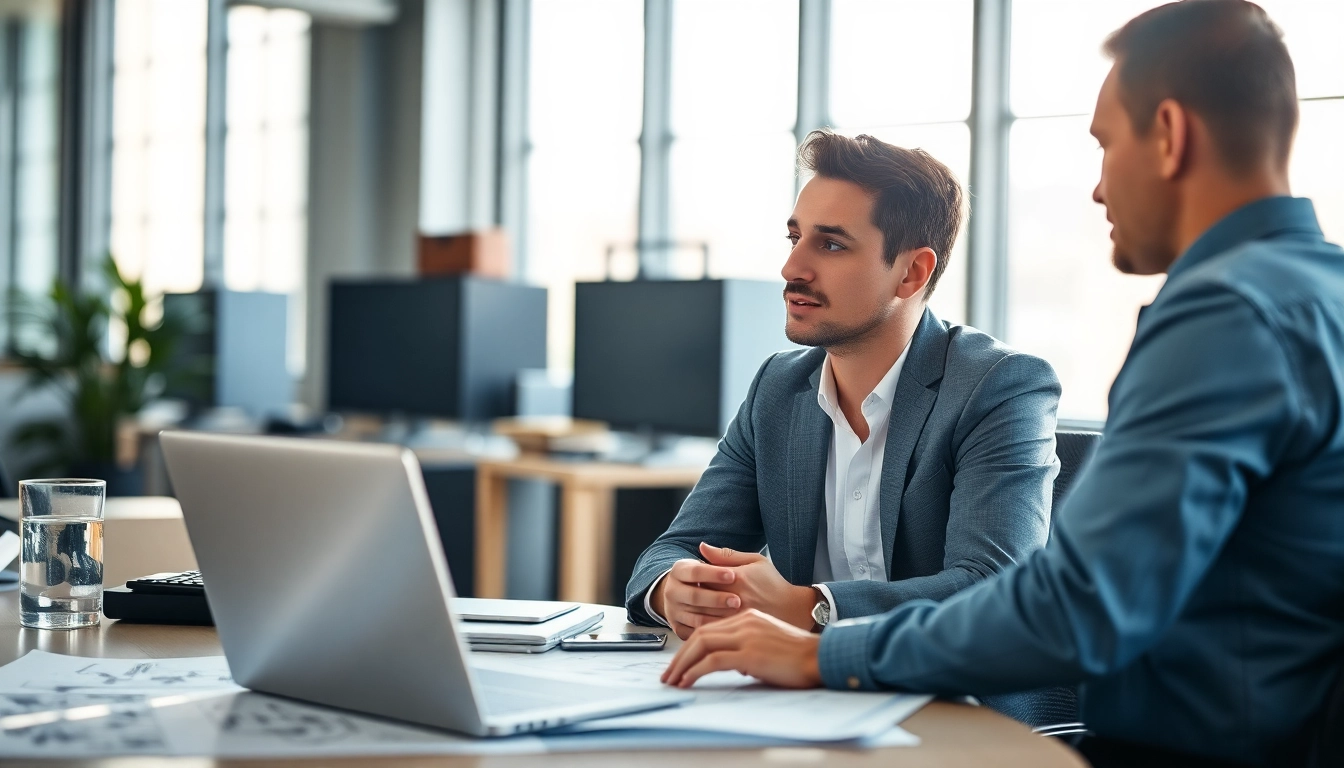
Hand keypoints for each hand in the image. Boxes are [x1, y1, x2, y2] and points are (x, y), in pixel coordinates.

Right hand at [650, 557, 742, 639]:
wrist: (693, 596)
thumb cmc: (711, 577)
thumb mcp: (717, 563)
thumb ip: (717, 556)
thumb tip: (704, 546)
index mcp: (679, 570)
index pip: (695, 572)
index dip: (714, 574)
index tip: (733, 575)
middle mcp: (672, 591)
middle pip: (694, 596)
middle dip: (717, 599)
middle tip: (737, 600)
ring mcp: (673, 611)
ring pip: (695, 617)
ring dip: (717, 617)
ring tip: (737, 615)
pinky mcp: (678, 628)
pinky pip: (695, 633)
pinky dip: (711, 632)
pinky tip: (728, 629)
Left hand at [661, 609, 822, 688]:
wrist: (819, 657)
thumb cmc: (799, 653)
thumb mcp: (769, 640)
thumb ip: (749, 644)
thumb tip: (735, 662)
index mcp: (748, 616)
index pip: (709, 627)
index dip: (690, 646)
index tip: (680, 662)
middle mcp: (744, 621)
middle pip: (700, 635)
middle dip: (680, 656)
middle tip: (668, 674)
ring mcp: (746, 636)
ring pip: (702, 645)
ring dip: (682, 664)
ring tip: (673, 681)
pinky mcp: (749, 654)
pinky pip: (713, 661)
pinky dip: (695, 671)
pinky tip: (688, 681)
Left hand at [698, 542, 815, 629]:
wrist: (795, 610)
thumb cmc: (774, 584)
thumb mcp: (755, 561)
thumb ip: (726, 555)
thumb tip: (701, 547)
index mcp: (738, 578)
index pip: (703, 575)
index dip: (696, 577)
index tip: (696, 578)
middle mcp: (736, 599)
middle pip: (699, 596)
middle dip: (692, 594)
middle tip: (692, 593)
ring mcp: (736, 619)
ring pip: (701, 616)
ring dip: (694, 612)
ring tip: (696, 607)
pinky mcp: (738, 635)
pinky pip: (711, 631)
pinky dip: (702, 627)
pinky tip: (704, 623)